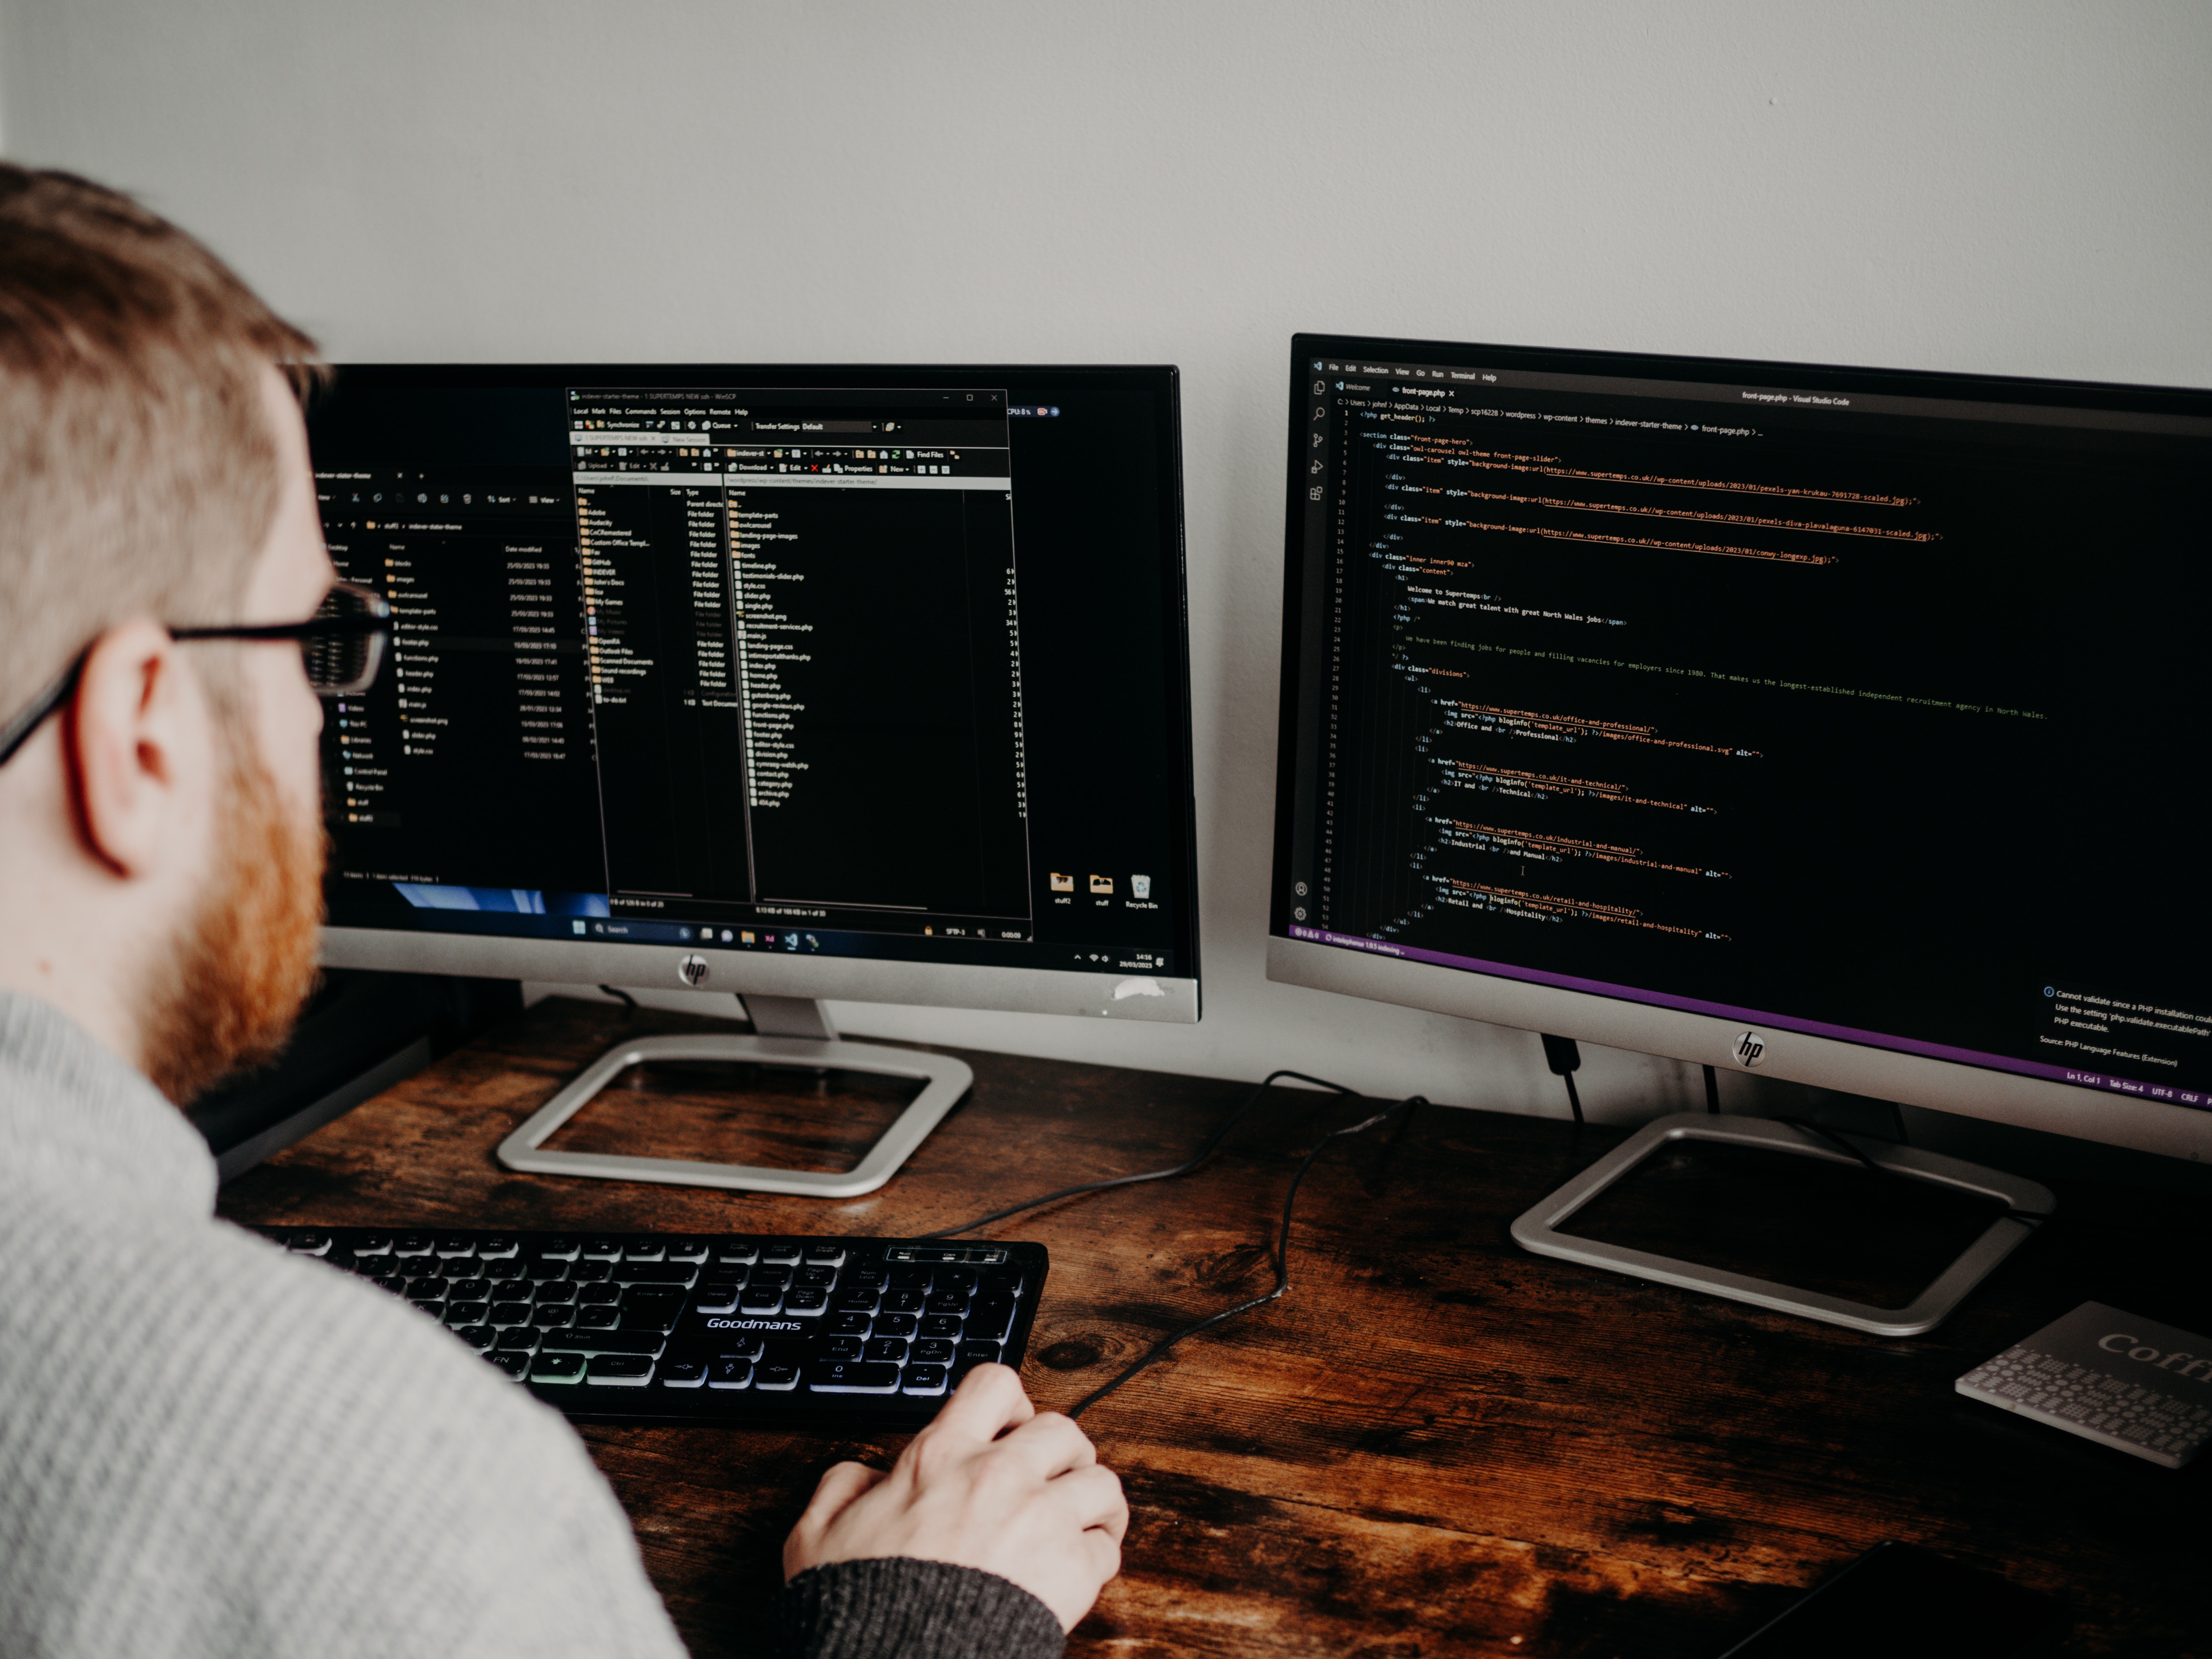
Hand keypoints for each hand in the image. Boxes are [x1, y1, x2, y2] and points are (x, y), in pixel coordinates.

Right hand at [782, 1363, 1126, 1631]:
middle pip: (1063, 1429)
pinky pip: (1106, 1547)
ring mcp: (1040, 1520)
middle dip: (1061, 1453)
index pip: (994, 1385)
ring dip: (1092, 1501)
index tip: (1010, 1427)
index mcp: (940, 1458)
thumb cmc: (859, 1608)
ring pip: (1101, 1481)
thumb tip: (863, 1476)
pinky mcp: (1070, 1571)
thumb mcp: (817, 1535)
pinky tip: (1076, 1571)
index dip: (1012, 1404)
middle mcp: (997, 1476)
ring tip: (1079, 1522)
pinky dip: (1096, 1557)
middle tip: (1049, 1480)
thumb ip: (842, 1489)